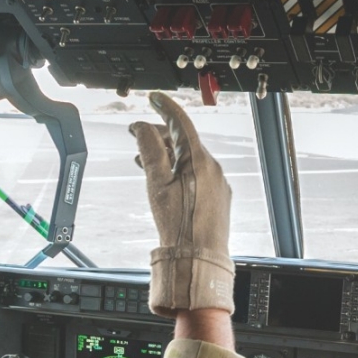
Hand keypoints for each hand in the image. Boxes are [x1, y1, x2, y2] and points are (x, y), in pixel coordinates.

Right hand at [131, 92, 235, 316]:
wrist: (198, 259)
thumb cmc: (178, 225)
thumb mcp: (155, 183)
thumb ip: (149, 151)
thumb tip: (142, 127)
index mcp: (198, 159)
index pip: (181, 122)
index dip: (165, 107)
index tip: (154, 98)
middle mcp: (213, 167)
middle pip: (185, 140)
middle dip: (160, 134)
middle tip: (138, 134)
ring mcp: (218, 183)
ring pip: (190, 158)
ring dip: (168, 154)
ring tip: (145, 158)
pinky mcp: (219, 198)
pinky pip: (198, 174)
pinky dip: (180, 170)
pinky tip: (166, 179)